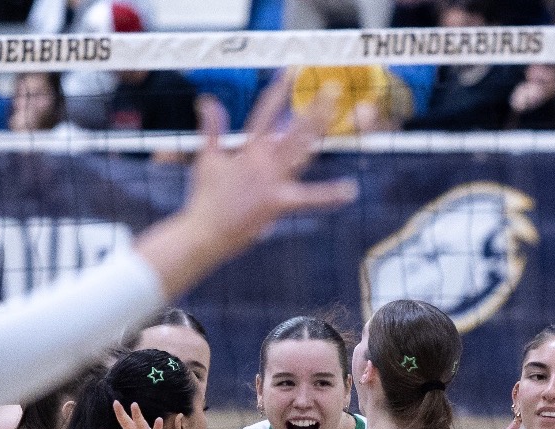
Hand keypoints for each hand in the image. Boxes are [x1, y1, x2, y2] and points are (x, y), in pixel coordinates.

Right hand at [177, 77, 358, 248]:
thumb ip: (211, 127)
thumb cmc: (205, 196)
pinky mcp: (278, 202)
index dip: (279, 90)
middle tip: (332, 89)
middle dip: (313, 108)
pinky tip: (349, 190)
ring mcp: (272, 180)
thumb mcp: (207, 157)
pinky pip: (308, 198)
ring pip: (303, 152)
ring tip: (339, 117)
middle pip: (293, 128)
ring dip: (321, 134)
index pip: (266, 111)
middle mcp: (263, 160)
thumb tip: (206, 100)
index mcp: (248, 148)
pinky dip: (328, 195)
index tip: (292, 71)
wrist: (204, 230)